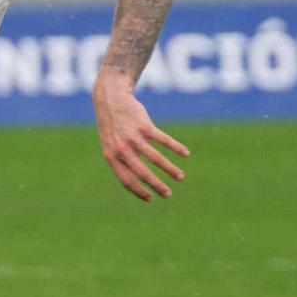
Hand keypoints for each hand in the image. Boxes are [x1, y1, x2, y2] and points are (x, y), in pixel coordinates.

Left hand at [93, 80, 188, 201]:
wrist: (111, 98)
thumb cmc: (113, 126)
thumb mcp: (111, 144)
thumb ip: (123, 160)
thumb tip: (143, 179)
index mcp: (111, 156)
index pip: (126, 180)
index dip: (138, 191)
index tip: (150, 198)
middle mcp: (121, 149)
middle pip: (141, 172)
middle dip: (157, 185)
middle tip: (168, 194)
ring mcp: (132, 137)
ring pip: (155, 158)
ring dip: (169, 169)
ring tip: (180, 177)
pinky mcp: (144, 126)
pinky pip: (163, 140)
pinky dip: (175, 147)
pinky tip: (185, 153)